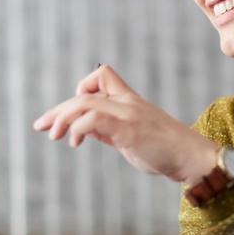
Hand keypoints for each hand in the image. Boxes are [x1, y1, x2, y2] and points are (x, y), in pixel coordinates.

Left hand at [32, 64, 217, 182]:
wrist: (192, 158)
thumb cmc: (165, 151)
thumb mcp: (130, 137)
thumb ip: (108, 130)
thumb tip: (84, 130)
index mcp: (130, 101)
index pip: (102, 76)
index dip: (81, 88)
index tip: (70, 113)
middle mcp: (128, 103)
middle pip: (85, 91)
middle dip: (59, 109)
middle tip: (41, 126)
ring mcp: (129, 115)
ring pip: (85, 102)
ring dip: (63, 117)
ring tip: (53, 136)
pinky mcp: (129, 130)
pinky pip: (95, 118)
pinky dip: (78, 129)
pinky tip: (75, 143)